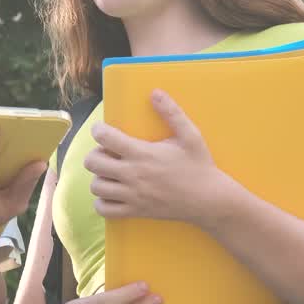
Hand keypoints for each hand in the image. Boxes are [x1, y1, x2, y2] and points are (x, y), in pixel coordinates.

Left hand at [85, 90, 239, 226]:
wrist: (210, 200)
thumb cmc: (200, 166)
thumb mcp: (190, 136)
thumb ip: (172, 113)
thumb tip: (155, 92)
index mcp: (143, 153)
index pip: (104, 137)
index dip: (98, 130)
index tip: (103, 130)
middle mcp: (134, 175)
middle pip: (92, 162)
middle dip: (95, 154)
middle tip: (107, 153)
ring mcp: (133, 195)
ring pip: (96, 186)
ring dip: (99, 178)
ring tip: (111, 173)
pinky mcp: (136, 211)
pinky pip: (104, 210)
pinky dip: (103, 202)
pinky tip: (114, 193)